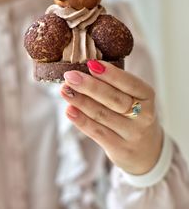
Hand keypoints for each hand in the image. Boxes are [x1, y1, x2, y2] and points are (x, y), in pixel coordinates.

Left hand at [60, 60, 162, 174]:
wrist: (147, 150)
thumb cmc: (134, 114)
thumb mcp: (134, 98)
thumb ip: (115, 86)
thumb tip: (85, 70)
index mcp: (147, 96)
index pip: (130, 83)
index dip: (111, 74)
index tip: (91, 64)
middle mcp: (144, 116)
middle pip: (114, 99)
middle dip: (90, 86)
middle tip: (70, 76)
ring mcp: (132, 134)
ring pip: (102, 115)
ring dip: (81, 101)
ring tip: (65, 90)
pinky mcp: (119, 149)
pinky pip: (97, 132)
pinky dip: (81, 120)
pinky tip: (69, 110)